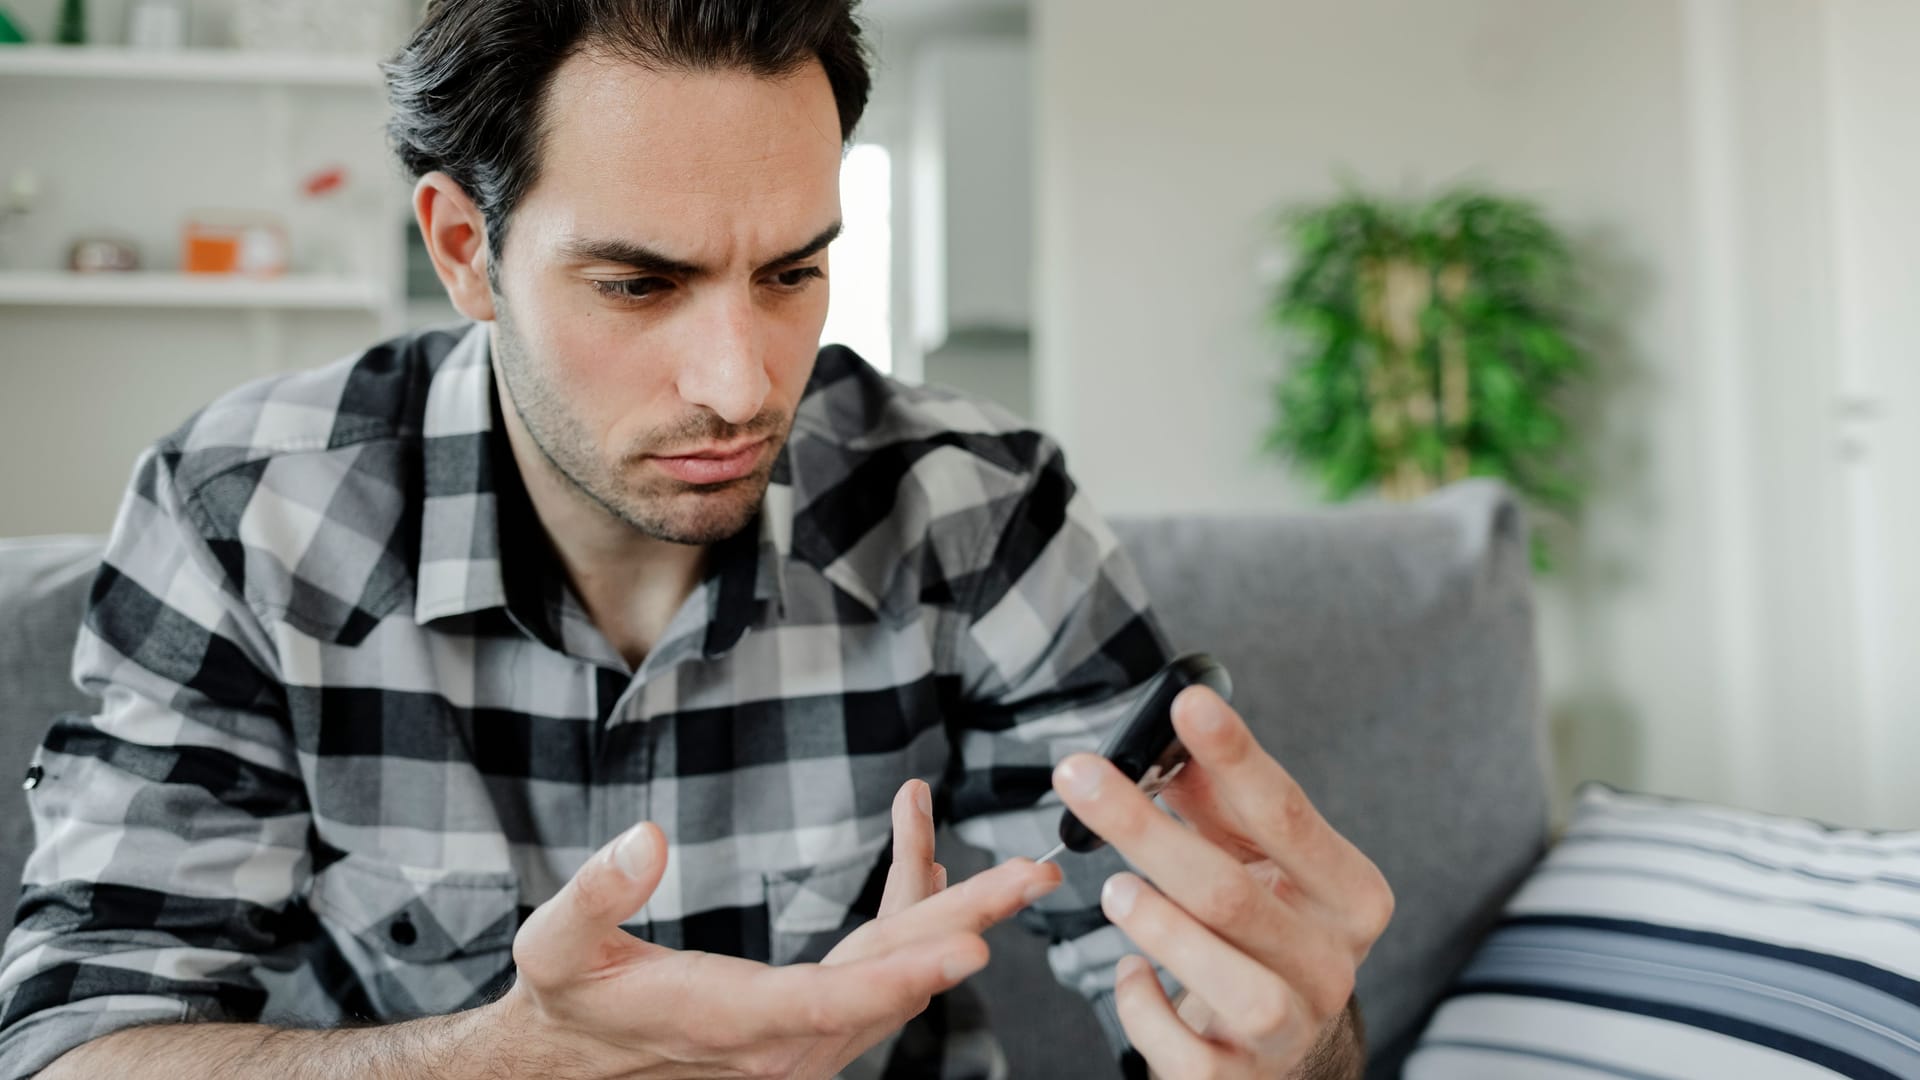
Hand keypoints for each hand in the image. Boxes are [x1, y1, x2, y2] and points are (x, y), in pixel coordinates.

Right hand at [495, 781, 1061, 1079]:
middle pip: (891, 981)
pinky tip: (932, 868)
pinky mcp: (806, 1029)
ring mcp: (801, 1041)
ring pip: (893, 975)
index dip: (906, 971)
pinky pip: (876, 975)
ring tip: (1014, 868)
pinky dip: (911, 921)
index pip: (834, 1001)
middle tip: (1034, 876)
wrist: (571, 1060)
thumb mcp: (558, 942)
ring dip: (954, 915)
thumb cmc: (566, 995)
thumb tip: (646, 837)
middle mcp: (781, 1042)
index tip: (973, 944)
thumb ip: (600, 891)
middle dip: (969, 923)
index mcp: (729, 1020)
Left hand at [1051, 687, 1392, 1077]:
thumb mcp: (1249, 859)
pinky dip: (1144, 1007)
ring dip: (1161, 928)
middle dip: (1146, 829)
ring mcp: (1292, 1029)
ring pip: (1233, 982)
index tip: (1186, 702)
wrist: (1280, 1045)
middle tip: (1080, 777)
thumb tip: (1164, 737)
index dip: (1235, 757)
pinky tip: (1129, 975)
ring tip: (1113, 891)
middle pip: (1235, 892)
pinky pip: (1184, 1049)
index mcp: (1349, 894)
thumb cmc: (1258, 926)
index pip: (1287, 815)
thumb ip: (1214, 803)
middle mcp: (1333, 964)